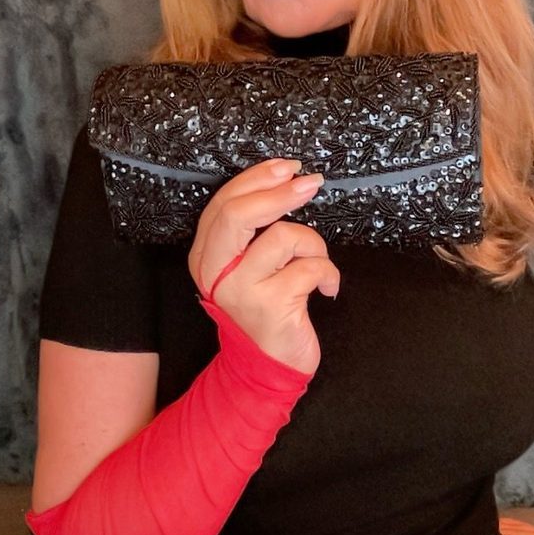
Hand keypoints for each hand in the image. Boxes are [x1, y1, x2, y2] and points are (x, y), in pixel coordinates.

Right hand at [188, 158, 339, 374]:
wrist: (267, 367)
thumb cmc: (266, 307)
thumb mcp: (249, 266)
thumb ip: (253, 230)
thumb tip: (286, 179)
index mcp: (205, 256)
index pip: (223, 204)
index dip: (256, 179)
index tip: (287, 168)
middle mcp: (215, 272)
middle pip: (239, 214)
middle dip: (280, 193)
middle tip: (310, 184)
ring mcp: (240, 290)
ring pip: (283, 237)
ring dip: (313, 245)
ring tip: (317, 264)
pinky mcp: (270, 306)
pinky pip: (310, 268)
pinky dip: (328, 274)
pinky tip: (327, 289)